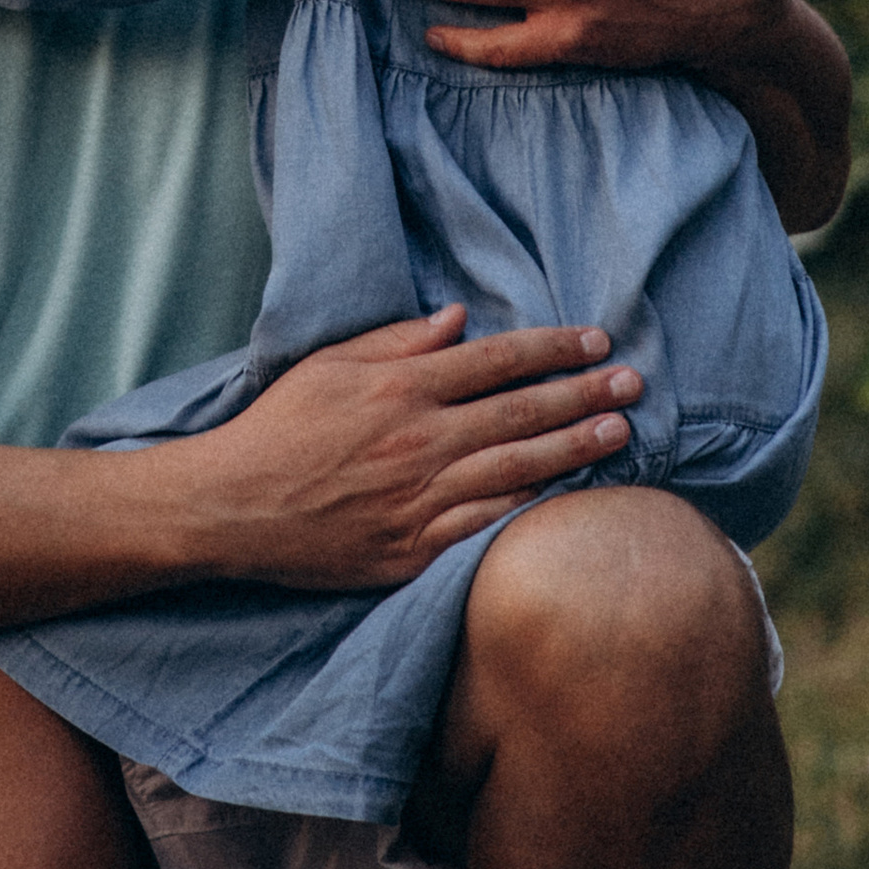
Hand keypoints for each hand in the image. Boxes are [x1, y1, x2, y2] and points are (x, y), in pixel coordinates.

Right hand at [183, 308, 642, 592]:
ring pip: (518, 467)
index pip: (496, 360)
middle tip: (634, 382)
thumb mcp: (329, 364)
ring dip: (576, 448)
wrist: (234, 506)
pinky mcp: (417, 548)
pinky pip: (489, 523)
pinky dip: (532, 505)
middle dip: (585, 393)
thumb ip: (397, 341)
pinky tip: (568, 494)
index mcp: (401, 388)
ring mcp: (422, 497)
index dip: (552, 348)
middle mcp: (421, 439)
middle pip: (521, 411)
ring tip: (621, 432)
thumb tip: (458, 320)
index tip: (595, 339)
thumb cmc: (278, 427)